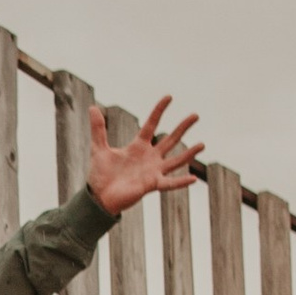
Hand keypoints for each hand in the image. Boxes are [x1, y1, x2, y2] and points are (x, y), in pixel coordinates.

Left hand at [88, 96, 203, 215]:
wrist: (99, 197)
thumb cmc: (101, 175)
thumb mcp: (98, 148)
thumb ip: (98, 129)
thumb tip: (92, 107)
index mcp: (138, 146)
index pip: (152, 124)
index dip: (159, 111)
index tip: (169, 97)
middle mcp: (149, 157)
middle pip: (170, 139)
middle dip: (182, 127)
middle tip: (195, 115)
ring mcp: (153, 171)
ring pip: (176, 160)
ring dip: (189, 153)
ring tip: (202, 144)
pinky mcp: (152, 185)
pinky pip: (170, 183)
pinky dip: (181, 182)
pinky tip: (194, 178)